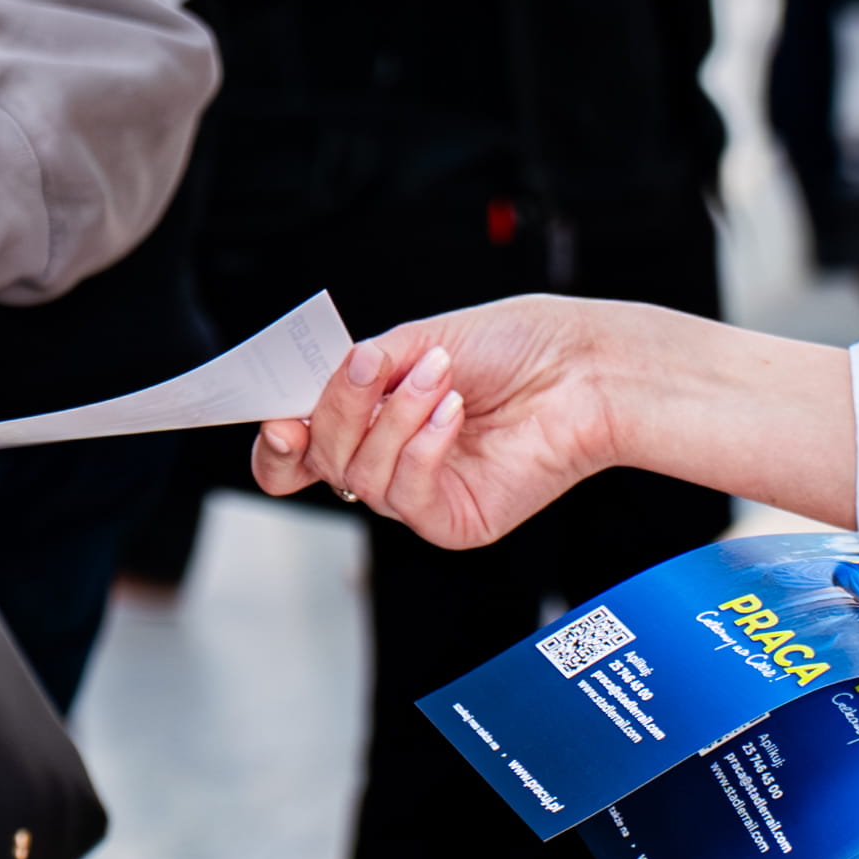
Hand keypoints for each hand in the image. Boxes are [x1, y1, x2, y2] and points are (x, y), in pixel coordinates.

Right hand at [251, 298, 637, 552]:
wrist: (582, 369)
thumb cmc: (515, 348)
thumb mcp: (422, 339)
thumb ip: (363, 366)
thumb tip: (315, 383)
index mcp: (373, 416)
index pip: (298, 450)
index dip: (276, 443)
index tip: (278, 417)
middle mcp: (390, 458)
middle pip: (320, 459)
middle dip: (337, 410)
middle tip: (367, 368)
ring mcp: (420, 493)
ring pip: (360, 475)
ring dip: (393, 418)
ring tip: (434, 376)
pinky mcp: (453, 519)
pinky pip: (407, 496)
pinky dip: (422, 449)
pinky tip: (451, 414)